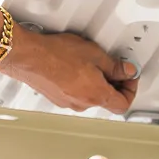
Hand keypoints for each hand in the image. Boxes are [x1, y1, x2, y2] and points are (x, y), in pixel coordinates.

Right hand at [0, 29, 138, 113]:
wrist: (28, 56)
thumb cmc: (56, 54)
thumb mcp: (94, 54)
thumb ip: (114, 66)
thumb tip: (127, 71)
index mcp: (96, 95)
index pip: (123, 104)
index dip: (130, 90)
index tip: (129, 76)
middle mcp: (82, 104)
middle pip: (107, 100)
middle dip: (114, 84)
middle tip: (113, 67)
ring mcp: (68, 103)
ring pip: (90, 96)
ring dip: (96, 83)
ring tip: (91, 63)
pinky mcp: (56, 97)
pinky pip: (75, 93)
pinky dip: (81, 83)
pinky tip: (75, 67)